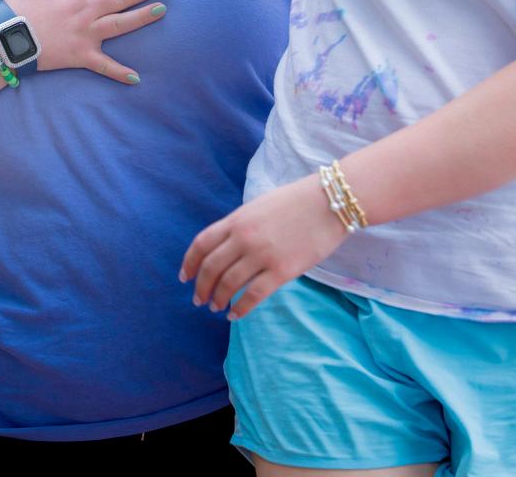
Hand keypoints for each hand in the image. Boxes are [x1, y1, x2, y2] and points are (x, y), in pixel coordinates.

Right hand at [3, 0, 171, 84]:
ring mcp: (85, 34)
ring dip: (142, 18)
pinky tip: (136, 78)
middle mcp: (85, 10)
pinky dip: (119, 72)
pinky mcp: (81, 56)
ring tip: (163, 11)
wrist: (4, 39)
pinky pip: (103, 66)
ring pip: (120, 25)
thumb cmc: (16, 5)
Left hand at [179, 175, 348, 319]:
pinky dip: (240, 308)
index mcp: (237, 219)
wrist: (330, 202)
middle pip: (211, 268)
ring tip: (216, 308)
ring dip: (218, 299)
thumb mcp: (259, 206)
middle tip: (199, 300)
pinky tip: (235, 314)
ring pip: (229, 284)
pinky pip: (253, 295)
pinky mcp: (282, 271)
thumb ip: (240, 225)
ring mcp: (262, 255)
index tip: (185, 277)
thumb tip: (227, 246)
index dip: (190, 263)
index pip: (202, 244)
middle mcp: (244, 237)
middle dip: (201, 287)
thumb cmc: (297, 202)